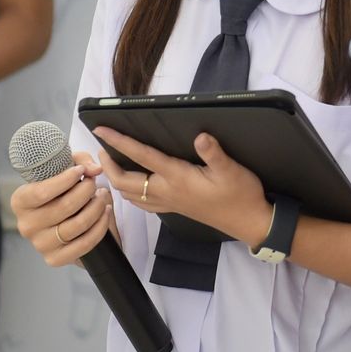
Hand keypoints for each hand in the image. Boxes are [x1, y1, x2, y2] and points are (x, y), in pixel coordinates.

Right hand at [8, 153, 115, 267]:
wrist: (64, 217)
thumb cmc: (62, 188)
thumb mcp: (67, 168)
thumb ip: (81, 161)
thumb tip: (95, 169)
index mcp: (20, 201)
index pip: (41, 192)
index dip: (65, 180)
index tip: (81, 171)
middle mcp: (26, 225)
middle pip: (64, 207)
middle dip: (86, 191)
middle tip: (95, 183)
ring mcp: (40, 244)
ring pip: (77, 225)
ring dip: (96, 207)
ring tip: (103, 196)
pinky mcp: (55, 259)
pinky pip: (84, 244)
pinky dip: (100, 227)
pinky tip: (105, 213)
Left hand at [93, 128, 273, 246]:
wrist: (249, 222)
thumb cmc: (241, 194)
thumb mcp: (231, 170)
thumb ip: (214, 153)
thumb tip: (200, 136)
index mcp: (177, 178)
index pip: (141, 156)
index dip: (120, 141)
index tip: (101, 129)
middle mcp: (167, 192)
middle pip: (125, 181)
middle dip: (108, 165)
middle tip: (101, 149)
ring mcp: (169, 203)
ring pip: (130, 195)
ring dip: (116, 180)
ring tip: (111, 164)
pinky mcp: (174, 209)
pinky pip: (142, 204)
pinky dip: (130, 194)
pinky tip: (132, 187)